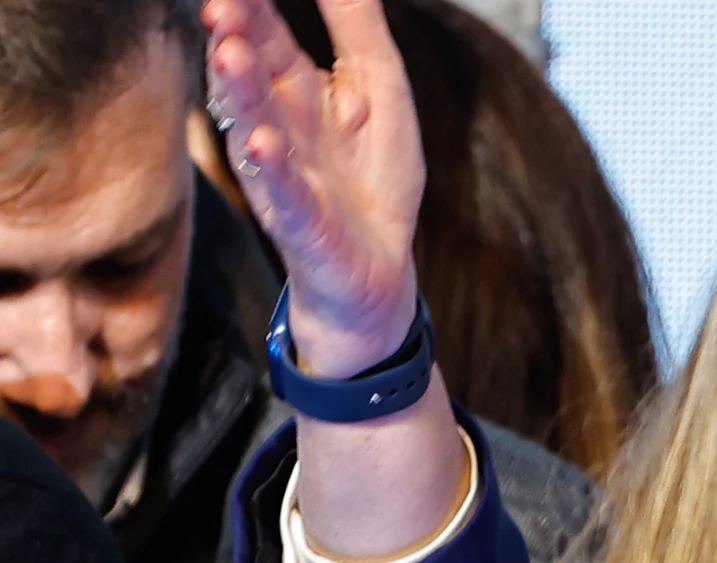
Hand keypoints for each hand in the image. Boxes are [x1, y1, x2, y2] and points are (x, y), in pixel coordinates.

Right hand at [202, 0, 421, 373]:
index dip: (248, 3)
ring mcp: (281, 172)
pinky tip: (263, 143)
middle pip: (248, 73)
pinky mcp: (300, 221)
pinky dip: (272, 168)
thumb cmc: (375, 173)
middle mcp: (275, 122)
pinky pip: (282, 191)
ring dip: (239, 92)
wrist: (377, 269)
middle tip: (221, 3)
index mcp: (293, 86)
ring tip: (229, 52)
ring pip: (253, 126)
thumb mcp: (382, 89)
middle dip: (232, 38)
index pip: (264, 31)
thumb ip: (357, 26)